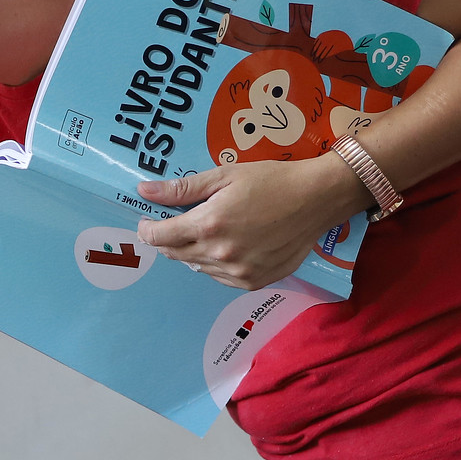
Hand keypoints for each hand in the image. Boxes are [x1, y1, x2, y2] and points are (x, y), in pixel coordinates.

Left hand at [136, 157, 367, 289]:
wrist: (317, 199)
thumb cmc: (271, 181)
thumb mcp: (224, 176)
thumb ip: (182, 189)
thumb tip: (143, 191)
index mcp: (209, 225)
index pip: (160, 237)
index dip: (148, 229)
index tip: (148, 220)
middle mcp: (220, 254)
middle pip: (175, 254)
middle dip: (169, 238)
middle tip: (178, 222)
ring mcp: (238, 273)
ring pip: (196, 267)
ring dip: (193, 251)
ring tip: (211, 230)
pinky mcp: (253, 282)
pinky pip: (219, 278)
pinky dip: (215, 264)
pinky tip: (229, 245)